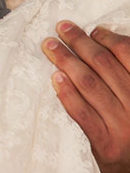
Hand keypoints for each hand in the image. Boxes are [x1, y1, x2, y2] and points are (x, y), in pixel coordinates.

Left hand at [42, 22, 129, 172]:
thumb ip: (125, 74)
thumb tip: (103, 38)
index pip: (128, 54)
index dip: (107, 39)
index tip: (91, 30)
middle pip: (105, 66)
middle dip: (80, 43)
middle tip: (61, 29)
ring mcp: (123, 126)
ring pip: (90, 85)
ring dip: (66, 61)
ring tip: (50, 47)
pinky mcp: (105, 143)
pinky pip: (82, 113)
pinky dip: (67, 93)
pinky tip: (54, 77)